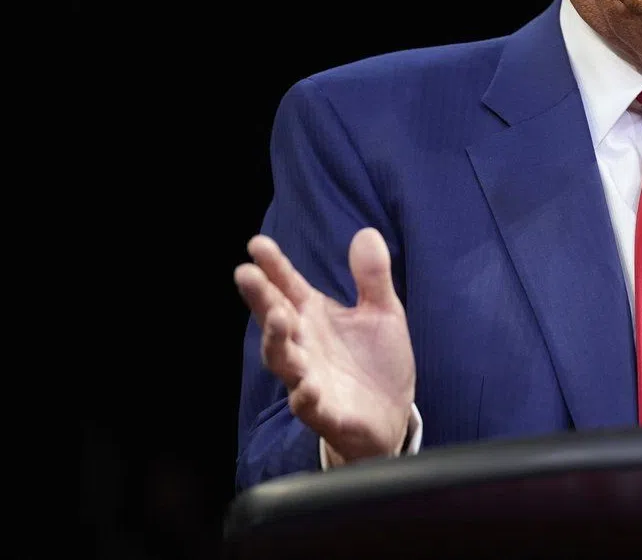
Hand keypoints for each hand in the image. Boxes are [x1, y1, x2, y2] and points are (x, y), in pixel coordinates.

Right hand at [234, 228, 415, 465]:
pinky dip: (306, 397)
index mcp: (314, 317)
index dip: (273, 266)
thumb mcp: (383, 313)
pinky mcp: (326, 412)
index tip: (257, 243)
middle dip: (260, 298)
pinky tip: (306, 387)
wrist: (390, 415)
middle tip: (245, 273)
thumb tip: (366, 232)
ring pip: (283, 360)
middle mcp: (304, 345)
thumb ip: (372, 277)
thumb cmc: (375, 361)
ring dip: (277, 340)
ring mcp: (310, 379)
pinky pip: (309, 405)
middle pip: (275, 319)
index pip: (288, 286)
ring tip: (278, 317)